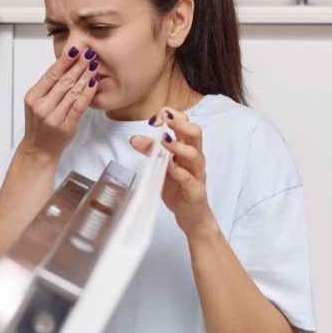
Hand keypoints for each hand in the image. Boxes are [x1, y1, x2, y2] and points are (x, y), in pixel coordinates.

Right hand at [20, 46, 99, 161]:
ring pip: (72, 92)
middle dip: (78, 65)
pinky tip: (93, 83)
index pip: (50, 74)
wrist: (39, 148)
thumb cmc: (40, 124)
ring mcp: (53, 117)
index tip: (75, 49)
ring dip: (85, 76)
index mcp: (33, 97)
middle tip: (89, 53)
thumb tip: (65, 64)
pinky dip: (87, 93)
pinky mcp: (66, 126)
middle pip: (63, 81)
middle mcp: (41, 106)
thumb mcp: (38, 103)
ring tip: (94, 65)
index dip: (64, 61)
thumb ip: (48, 87)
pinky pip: (79, 106)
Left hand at [130, 107, 215, 236]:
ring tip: (165, 140)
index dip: (173, 116)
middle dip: (180, 123)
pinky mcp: (195, 190)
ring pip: (194, 154)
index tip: (156, 116)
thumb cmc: (177, 188)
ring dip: (179, 146)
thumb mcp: (160, 167)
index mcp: (187, 149)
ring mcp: (197, 174)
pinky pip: (190, 179)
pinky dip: (179, 171)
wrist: (192, 216)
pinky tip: (170, 166)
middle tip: (165, 117)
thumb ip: (151, 152)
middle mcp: (194, 158)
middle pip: (195, 133)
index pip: (185, 124)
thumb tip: (134, 138)